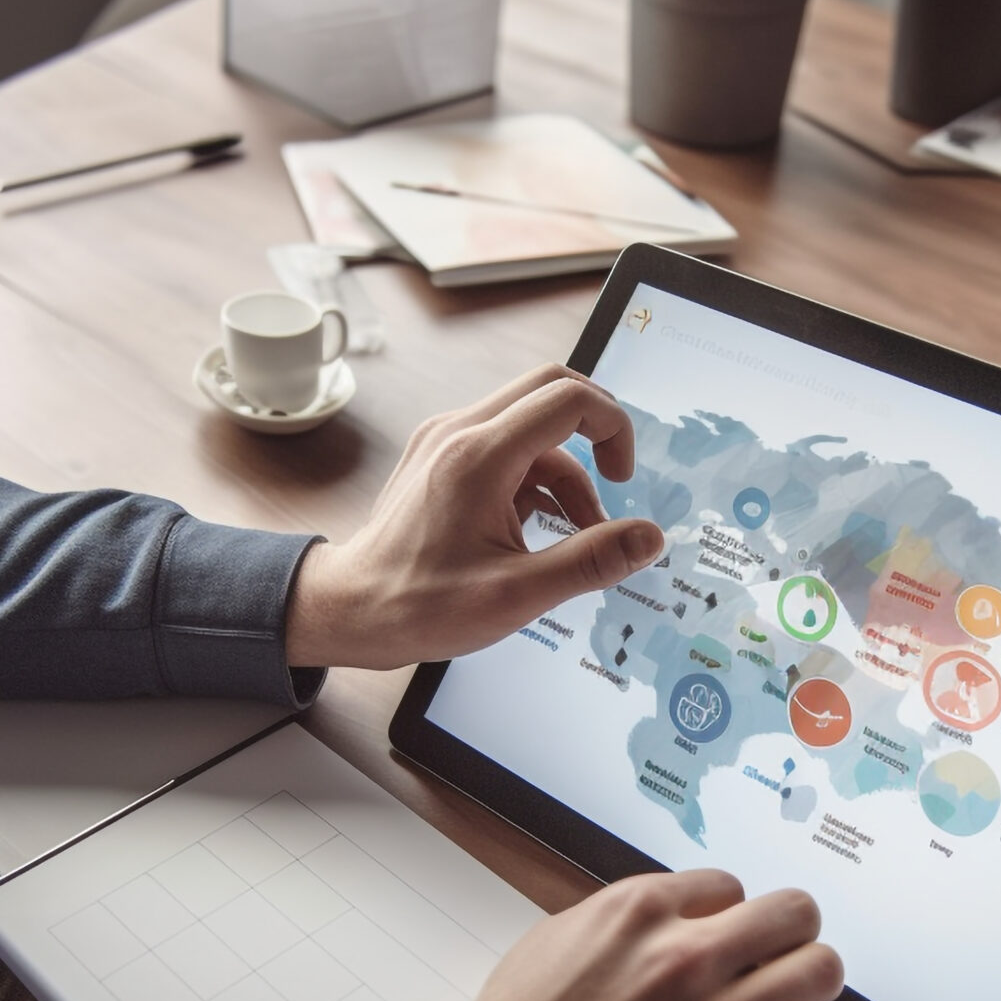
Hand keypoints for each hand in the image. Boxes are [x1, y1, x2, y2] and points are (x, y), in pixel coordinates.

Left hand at [285, 365, 665, 669]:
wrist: (350, 609)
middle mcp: (459, 432)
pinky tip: (537, 531)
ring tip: (577, 535)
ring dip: (565, 471)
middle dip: (596, 432)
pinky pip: (504, 446)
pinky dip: (534, 479)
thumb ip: (591, 561)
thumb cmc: (420, 605)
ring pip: (530, 426)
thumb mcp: (518, 594)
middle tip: (617, 481)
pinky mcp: (440, 457)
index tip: (626, 478)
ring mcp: (446, 441)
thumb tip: (649, 538)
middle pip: (550, 390)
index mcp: (480, 456)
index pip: (569, 400)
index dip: (614, 427)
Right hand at [405, 871, 842, 1000]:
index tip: (728, 935)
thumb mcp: (559, 936)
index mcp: (640, 911)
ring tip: (800, 994)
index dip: (732, 912)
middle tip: (787, 950)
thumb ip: (623, 918)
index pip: (731, 886)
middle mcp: (683, 958)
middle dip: (795, 929)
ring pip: (817, 973)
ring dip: (815, 980)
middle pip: (794, 913)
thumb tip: (671, 912)